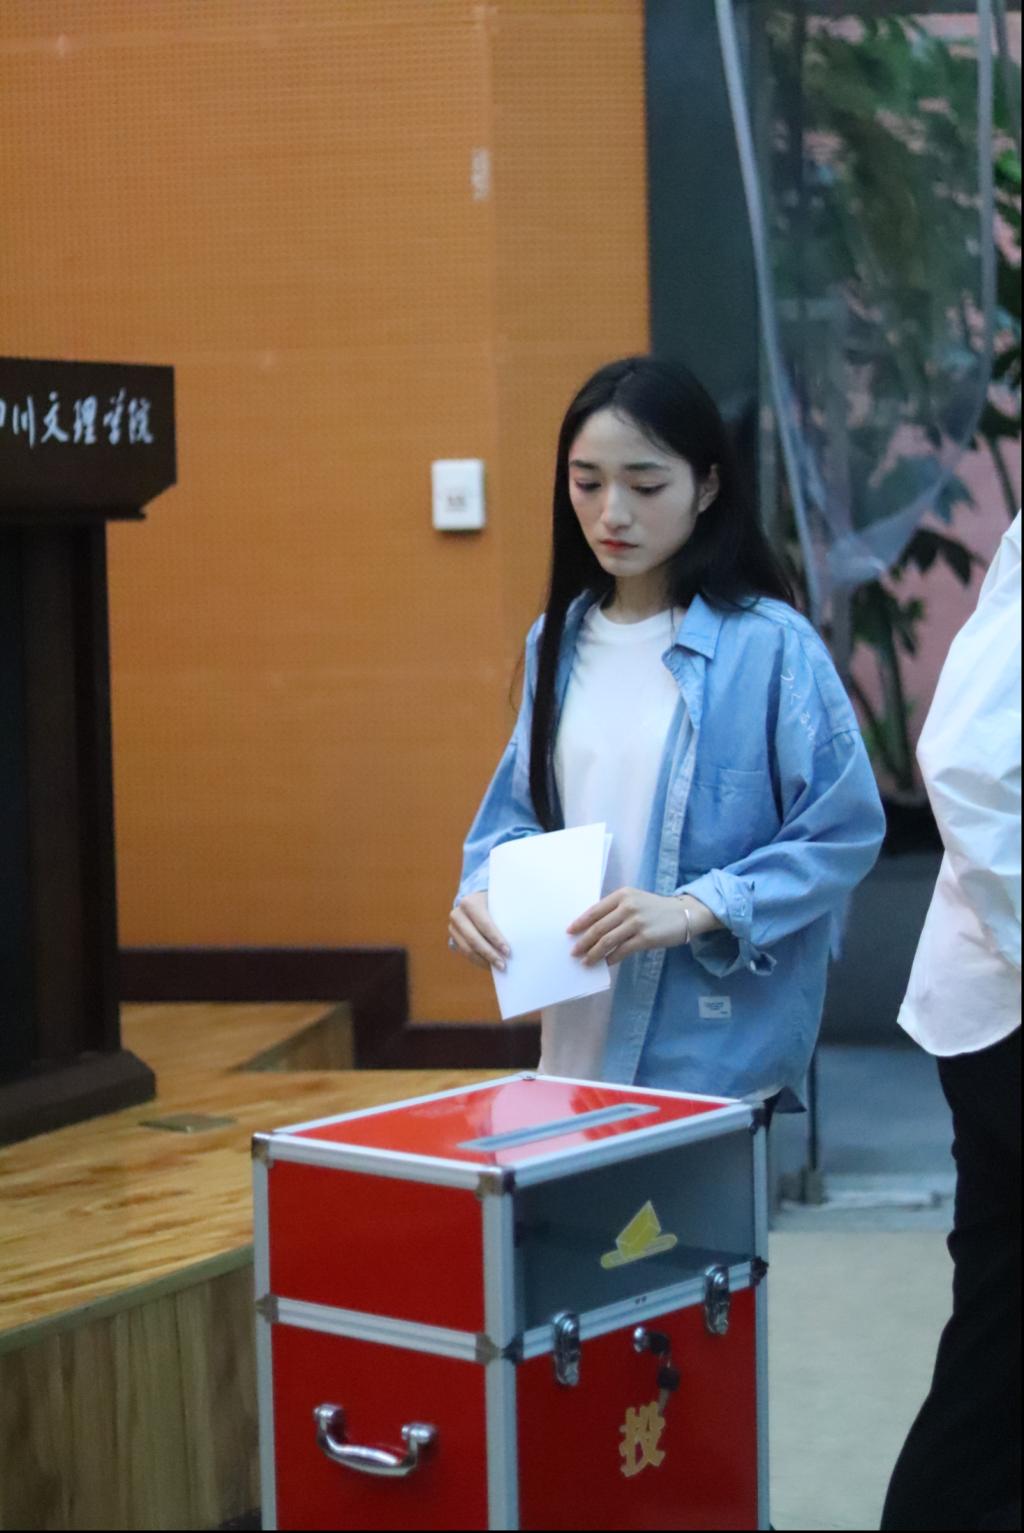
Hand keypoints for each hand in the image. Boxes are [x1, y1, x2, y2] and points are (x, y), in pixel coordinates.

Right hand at [448, 891, 510, 971]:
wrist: (478, 901)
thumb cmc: (495, 903)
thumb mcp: (499, 903)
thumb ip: (507, 914)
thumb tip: (522, 934)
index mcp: (469, 903)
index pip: (484, 924)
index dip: (496, 939)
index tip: (507, 951)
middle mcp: (457, 914)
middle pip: (473, 939)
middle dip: (489, 953)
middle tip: (503, 965)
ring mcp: (453, 927)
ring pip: (467, 949)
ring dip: (484, 960)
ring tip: (498, 967)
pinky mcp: (454, 937)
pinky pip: (465, 953)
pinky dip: (478, 961)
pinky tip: (490, 965)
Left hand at [568, 888, 712, 965]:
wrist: (683, 914)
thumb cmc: (654, 909)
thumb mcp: (634, 901)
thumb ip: (615, 910)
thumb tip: (591, 928)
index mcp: (622, 895)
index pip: (595, 910)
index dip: (580, 922)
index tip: (569, 932)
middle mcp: (628, 906)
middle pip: (599, 927)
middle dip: (584, 941)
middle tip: (574, 952)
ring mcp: (637, 922)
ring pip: (608, 940)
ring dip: (594, 953)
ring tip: (586, 961)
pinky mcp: (646, 938)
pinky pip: (622, 950)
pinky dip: (611, 958)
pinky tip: (606, 963)